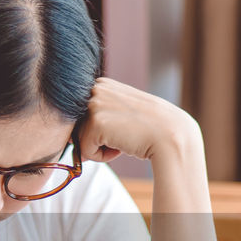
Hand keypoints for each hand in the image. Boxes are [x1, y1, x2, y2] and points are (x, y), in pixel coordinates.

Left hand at [77, 77, 201, 162]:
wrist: (172, 136)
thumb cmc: (148, 127)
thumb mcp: (122, 109)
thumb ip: (99, 111)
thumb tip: (68, 133)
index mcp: (100, 84)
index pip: (79, 117)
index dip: (98, 129)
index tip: (121, 126)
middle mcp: (95, 89)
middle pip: (76, 128)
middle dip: (96, 139)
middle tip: (124, 134)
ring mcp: (95, 104)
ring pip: (80, 140)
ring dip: (100, 147)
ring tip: (124, 138)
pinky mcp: (96, 123)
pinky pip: (85, 151)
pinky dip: (102, 156)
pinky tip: (122, 146)